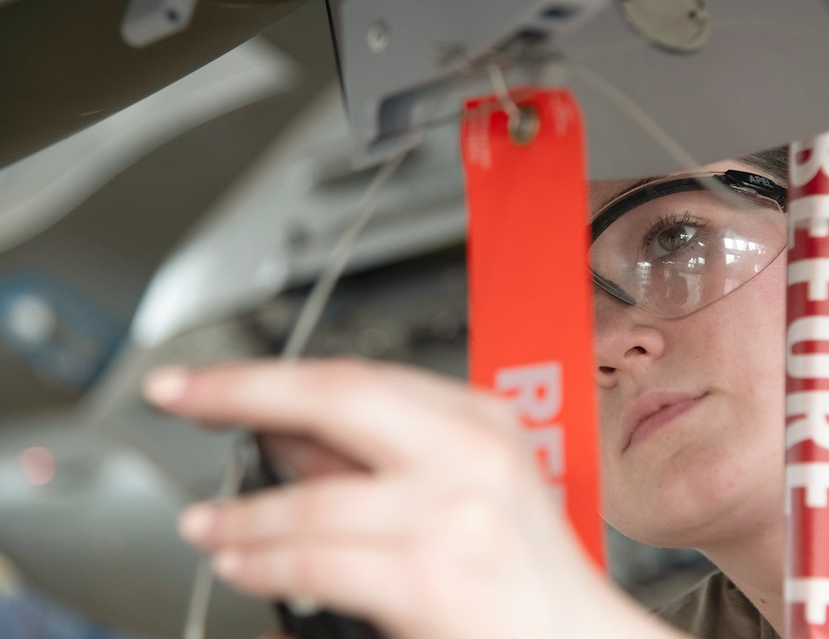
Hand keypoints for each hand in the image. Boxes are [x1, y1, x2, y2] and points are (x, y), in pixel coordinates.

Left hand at [144, 359, 678, 638]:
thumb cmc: (526, 572)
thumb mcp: (464, 489)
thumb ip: (379, 459)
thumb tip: (288, 436)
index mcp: (481, 420)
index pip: (358, 377)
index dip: (270, 375)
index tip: (211, 378)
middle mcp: (472, 452)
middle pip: (336, 398)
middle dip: (242, 393)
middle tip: (179, 397)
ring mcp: (456, 510)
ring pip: (315, 498)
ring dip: (244, 516)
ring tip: (208, 527)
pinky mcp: (435, 575)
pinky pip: (322, 562)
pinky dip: (268, 562)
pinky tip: (242, 562)